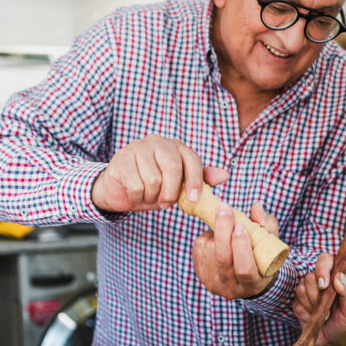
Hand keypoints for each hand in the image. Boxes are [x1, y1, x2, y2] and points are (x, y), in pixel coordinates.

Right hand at [91, 135, 228, 212]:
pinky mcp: (122, 158)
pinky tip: (135, 194)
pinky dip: (137, 197)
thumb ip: (200, 180)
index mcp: (176, 147)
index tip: (194, 199)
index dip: (195, 181)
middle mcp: (158, 142)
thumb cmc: (154, 187)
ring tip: (148, 196)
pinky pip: (136, 185)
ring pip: (153, 180)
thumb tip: (224, 175)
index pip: (192, 160)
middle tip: (166, 203)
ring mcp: (138, 148)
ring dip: (151, 197)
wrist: (120, 189)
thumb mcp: (179, 186)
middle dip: (171, 192)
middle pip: (173, 168)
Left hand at [192, 201, 278, 298]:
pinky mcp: (201, 274)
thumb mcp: (271, 244)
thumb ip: (267, 225)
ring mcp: (213, 283)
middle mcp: (231, 288)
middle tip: (225, 209)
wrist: (247, 277)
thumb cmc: (262, 257)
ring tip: (227, 225)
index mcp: (253, 284)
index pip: (244, 269)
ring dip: (217, 231)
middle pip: (223, 259)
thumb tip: (256, 207)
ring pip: (210, 251)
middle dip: (223, 231)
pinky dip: (207, 235)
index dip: (241, 247)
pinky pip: (199, 248)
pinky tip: (217, 235)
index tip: (241, 226)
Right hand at [293, 252, 345, 345]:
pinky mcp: (298, 303)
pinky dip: (305, 312)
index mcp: (335, 279)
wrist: (332, 344)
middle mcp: (321, 282)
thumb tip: (339, 277)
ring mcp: (308, 292)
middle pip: (310, 275)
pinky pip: (296, 301)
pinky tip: (312, 317)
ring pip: (301, 287)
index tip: (324, 284)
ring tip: (321, 313)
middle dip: (317, 294)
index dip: (322, 268)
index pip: (326, 260)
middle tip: (325, 307)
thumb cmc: (344, 326)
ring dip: (312, 304)